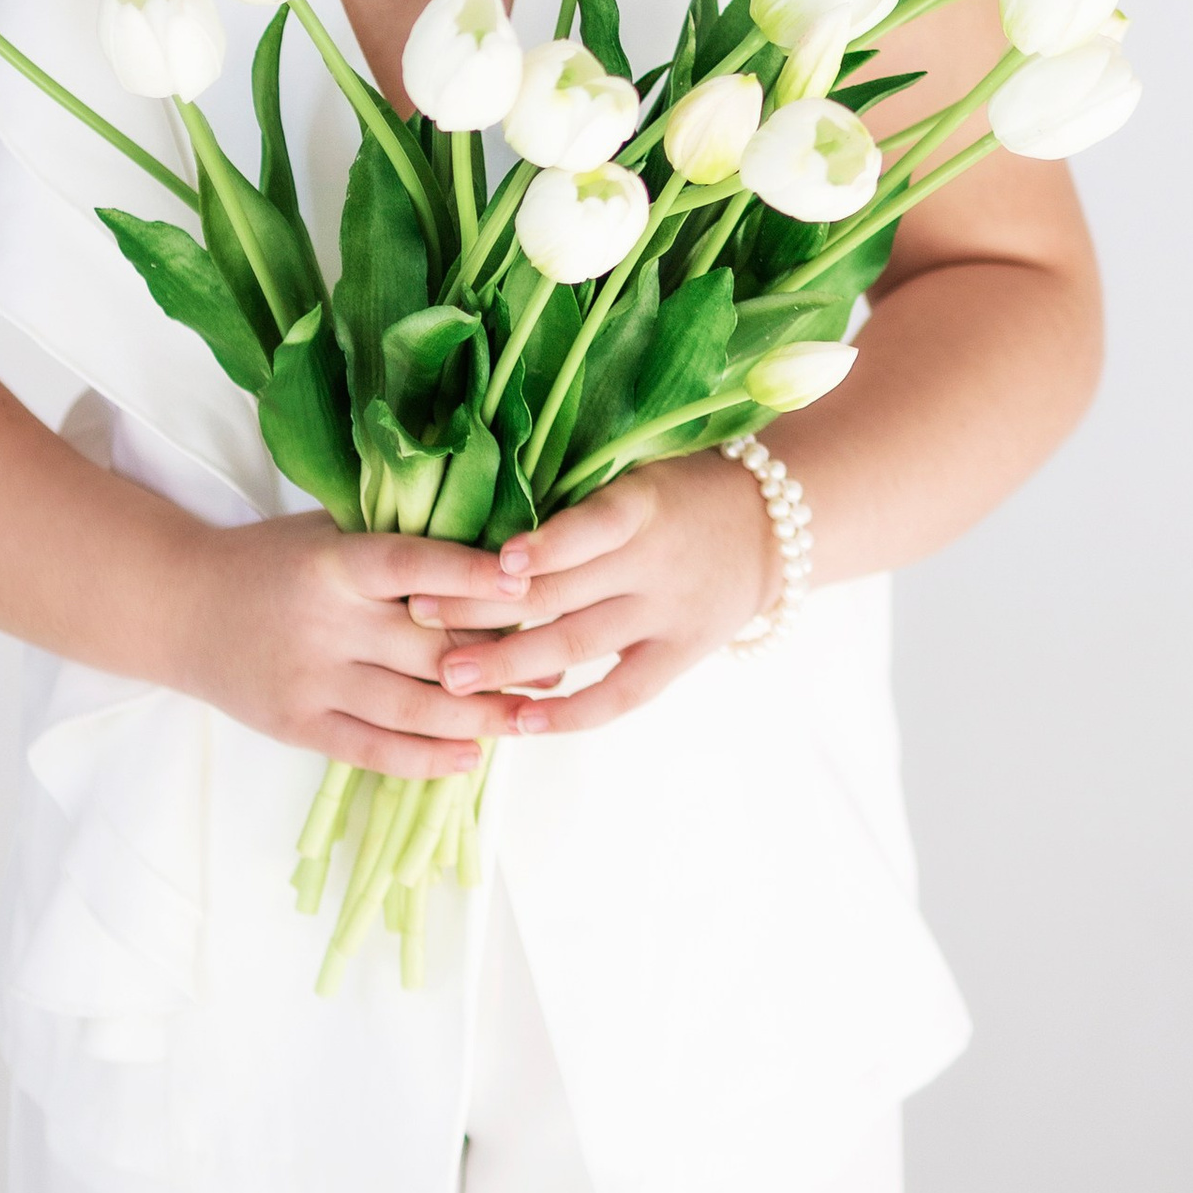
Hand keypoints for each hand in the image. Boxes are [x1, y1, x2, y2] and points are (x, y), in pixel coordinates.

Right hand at [170, 513, 527, 778]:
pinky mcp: (299, 726)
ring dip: (477, 716)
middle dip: (497, 659)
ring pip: (410, 707)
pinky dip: (426, 758)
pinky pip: (373, 750)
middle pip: (427, 646)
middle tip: (556, 663)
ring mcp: (312, 680)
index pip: (413, 566)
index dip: (472, 575)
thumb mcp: (327, 531)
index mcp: (334, 562)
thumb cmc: (272, 559)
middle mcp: (325, 623)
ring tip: (529, 717)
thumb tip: (490, 546)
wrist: (183, 608)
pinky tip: (471, 754)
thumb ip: (394, 541)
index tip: (529, 586)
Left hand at [411, 449, 776, 737]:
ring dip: (511, 662)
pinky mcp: (680, 655)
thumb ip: (576, 500)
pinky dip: (571, 710)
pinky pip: (621, 693)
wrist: (772, 525)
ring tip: (451, 678)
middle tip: (420, 618)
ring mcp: (669, 614)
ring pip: (579, 645)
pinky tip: (522, 721)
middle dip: (487, 608)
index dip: (544, 547)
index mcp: (642, 504)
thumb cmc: (680, 489)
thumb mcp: (638, 472)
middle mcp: (654, 562)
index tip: (493, 563)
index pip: (590, 527)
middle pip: (563, 592)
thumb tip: (482, 521)